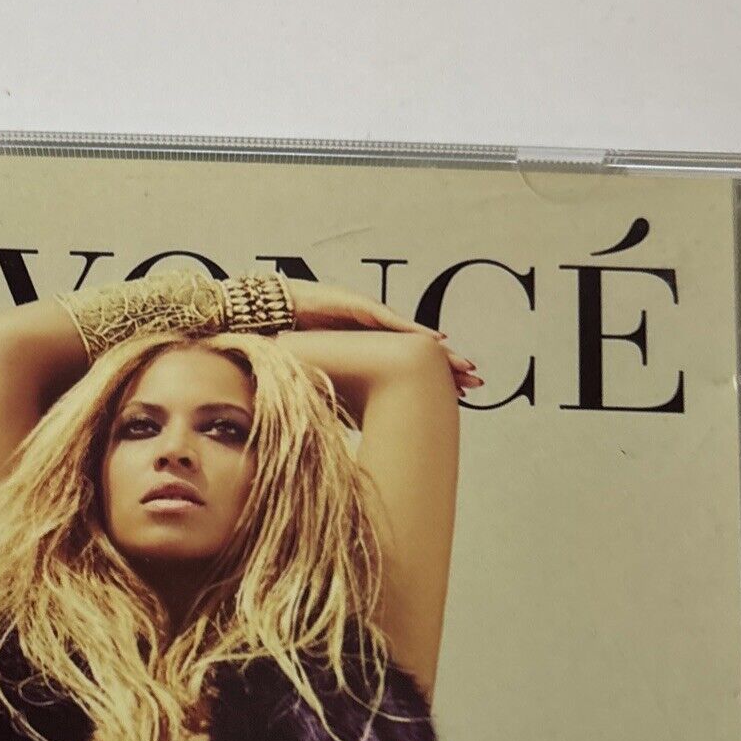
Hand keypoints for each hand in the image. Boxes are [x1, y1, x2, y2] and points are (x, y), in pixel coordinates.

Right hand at [284, 280, 482, 393]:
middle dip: (448, 366)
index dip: (434, 381)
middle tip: (475, 382)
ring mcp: (367, 317)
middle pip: (418, 351)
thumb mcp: (320, 382)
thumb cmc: (289, 350)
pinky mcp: (355, 304)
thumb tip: (349, 436)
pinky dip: (412, 330)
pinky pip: (389, 320)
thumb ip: (338, 402)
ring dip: (440, 351)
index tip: (459, 397)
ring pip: (410, 336)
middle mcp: (373, 334)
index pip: (408, 368)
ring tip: (464, 364)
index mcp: (368, 354)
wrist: (265, 315)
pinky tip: (435, 339)